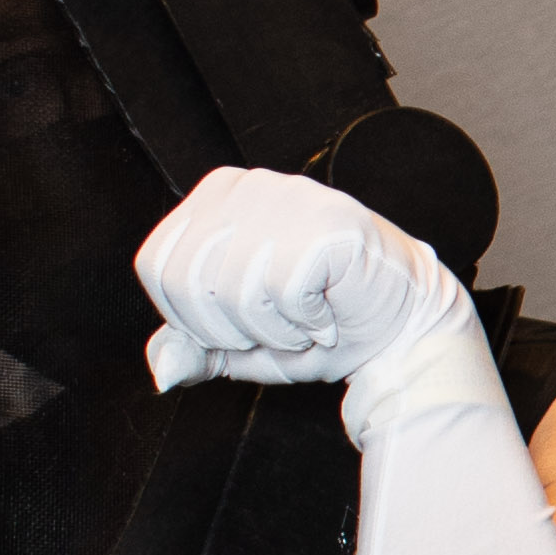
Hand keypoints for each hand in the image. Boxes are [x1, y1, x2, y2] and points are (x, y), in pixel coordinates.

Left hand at [136, 166, 481, 450]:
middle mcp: (246, 186)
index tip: (233, 329)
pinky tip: (325, 313)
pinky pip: (282, 291)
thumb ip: (196, 348)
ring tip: (302, 321)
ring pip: (232, 288)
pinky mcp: (328, 221)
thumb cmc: (321, 327)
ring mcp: (289, 197)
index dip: (187, 319)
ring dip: (271, 331)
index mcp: (214, 199)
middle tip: (272, 330)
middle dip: (228, 331)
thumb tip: (162, 368)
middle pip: (186, 279)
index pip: (156, 264)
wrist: (399, 328)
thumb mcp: (242, 344)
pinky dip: (304, 322)